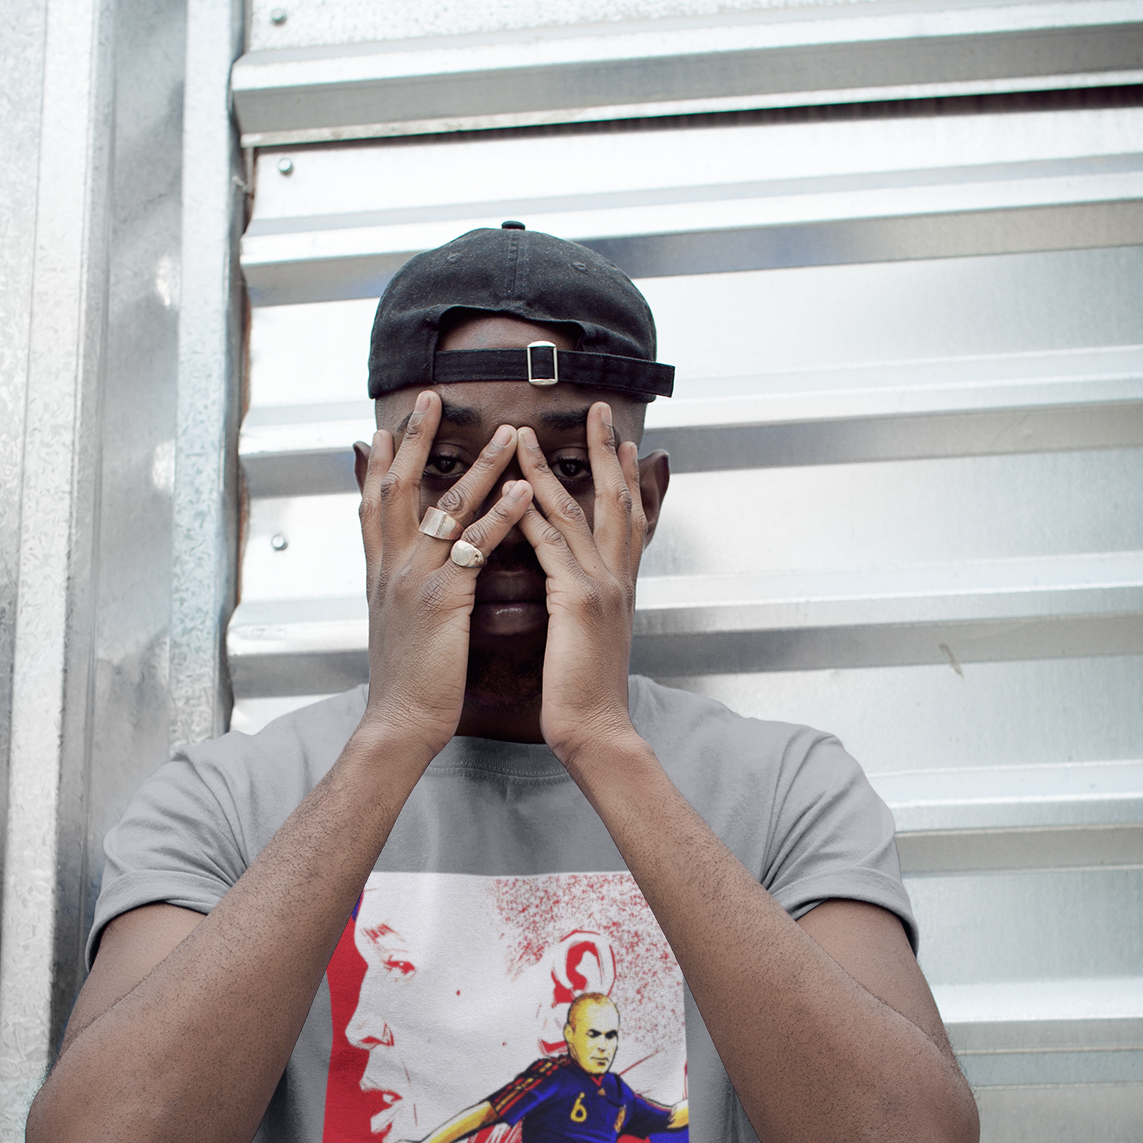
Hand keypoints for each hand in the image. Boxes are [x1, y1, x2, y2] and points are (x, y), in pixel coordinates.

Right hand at [358, 393, 533, 761]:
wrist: (400, 722)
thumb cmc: (407, 681)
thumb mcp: (398, 624)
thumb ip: (404, 590)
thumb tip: (411, 572)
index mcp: (380, 573)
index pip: (373, 505)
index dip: (376, 464)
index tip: (381, 429)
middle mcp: (391, 568)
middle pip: (396, 487)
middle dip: (411, 440)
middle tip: (428, 398)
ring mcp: (415, 580)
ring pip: (446, 507)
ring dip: (479, 465)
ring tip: (507, 432)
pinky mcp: (443, 600)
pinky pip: (475, 547)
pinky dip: (501, 515)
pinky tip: (523, 490)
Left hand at [514, 402, 647, 765]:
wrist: (598, 731)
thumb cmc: (584, 694)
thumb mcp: (590, 638)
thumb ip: (585, 605)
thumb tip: (574, 589)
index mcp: (619, 587)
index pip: (627, 519)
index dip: (625, 477)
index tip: (621, 441)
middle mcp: (616, 579)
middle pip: (616, 500)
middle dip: (607, 452)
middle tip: (599, 411)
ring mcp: (600, 587)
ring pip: (577, 512)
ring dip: (550, 469)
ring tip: (529, 434)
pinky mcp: (578, 602)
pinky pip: (552, 547)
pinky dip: (533, 514)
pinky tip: (516, 488)